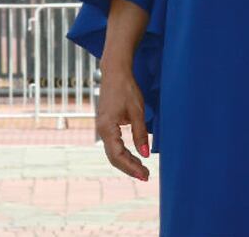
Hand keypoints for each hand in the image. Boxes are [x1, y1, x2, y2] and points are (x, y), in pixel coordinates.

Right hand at [95, 64, 150, 181]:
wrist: (115, 72)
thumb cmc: (126, 88)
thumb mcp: (137, 111)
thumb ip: (140, 134)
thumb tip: (145, 154)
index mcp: (107, 127)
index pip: (118, 155)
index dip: (131, 167)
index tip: (144, 175)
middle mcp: (101, 129)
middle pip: (113, 157)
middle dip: (129, 168)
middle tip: (146, 176)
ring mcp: (103, 127)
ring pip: (113, 152)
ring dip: (127, 162)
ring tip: (142, 169)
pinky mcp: (106, 124)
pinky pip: (113, 144)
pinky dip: (123, 153)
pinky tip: (134, 156)